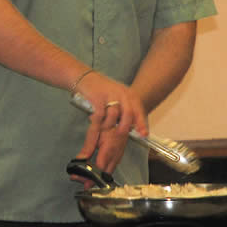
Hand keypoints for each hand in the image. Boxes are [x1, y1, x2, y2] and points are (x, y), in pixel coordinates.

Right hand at [69, 71, 147, 186]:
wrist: (83, 77)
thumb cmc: (98, 91)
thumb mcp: (115, 97)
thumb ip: (123, 112)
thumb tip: (128, 130)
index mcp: (129, 95)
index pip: (138, 111)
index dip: (141, 123)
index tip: (143, 135)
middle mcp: (122, 95)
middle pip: (127, 119)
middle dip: (121, 136)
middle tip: (113, 150)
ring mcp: (111, 96)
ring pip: (113, 122)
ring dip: (104, 132)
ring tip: (98, 135)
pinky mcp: (98, 99)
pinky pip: (100, 118)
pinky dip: (96, 125)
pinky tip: (92, 125)